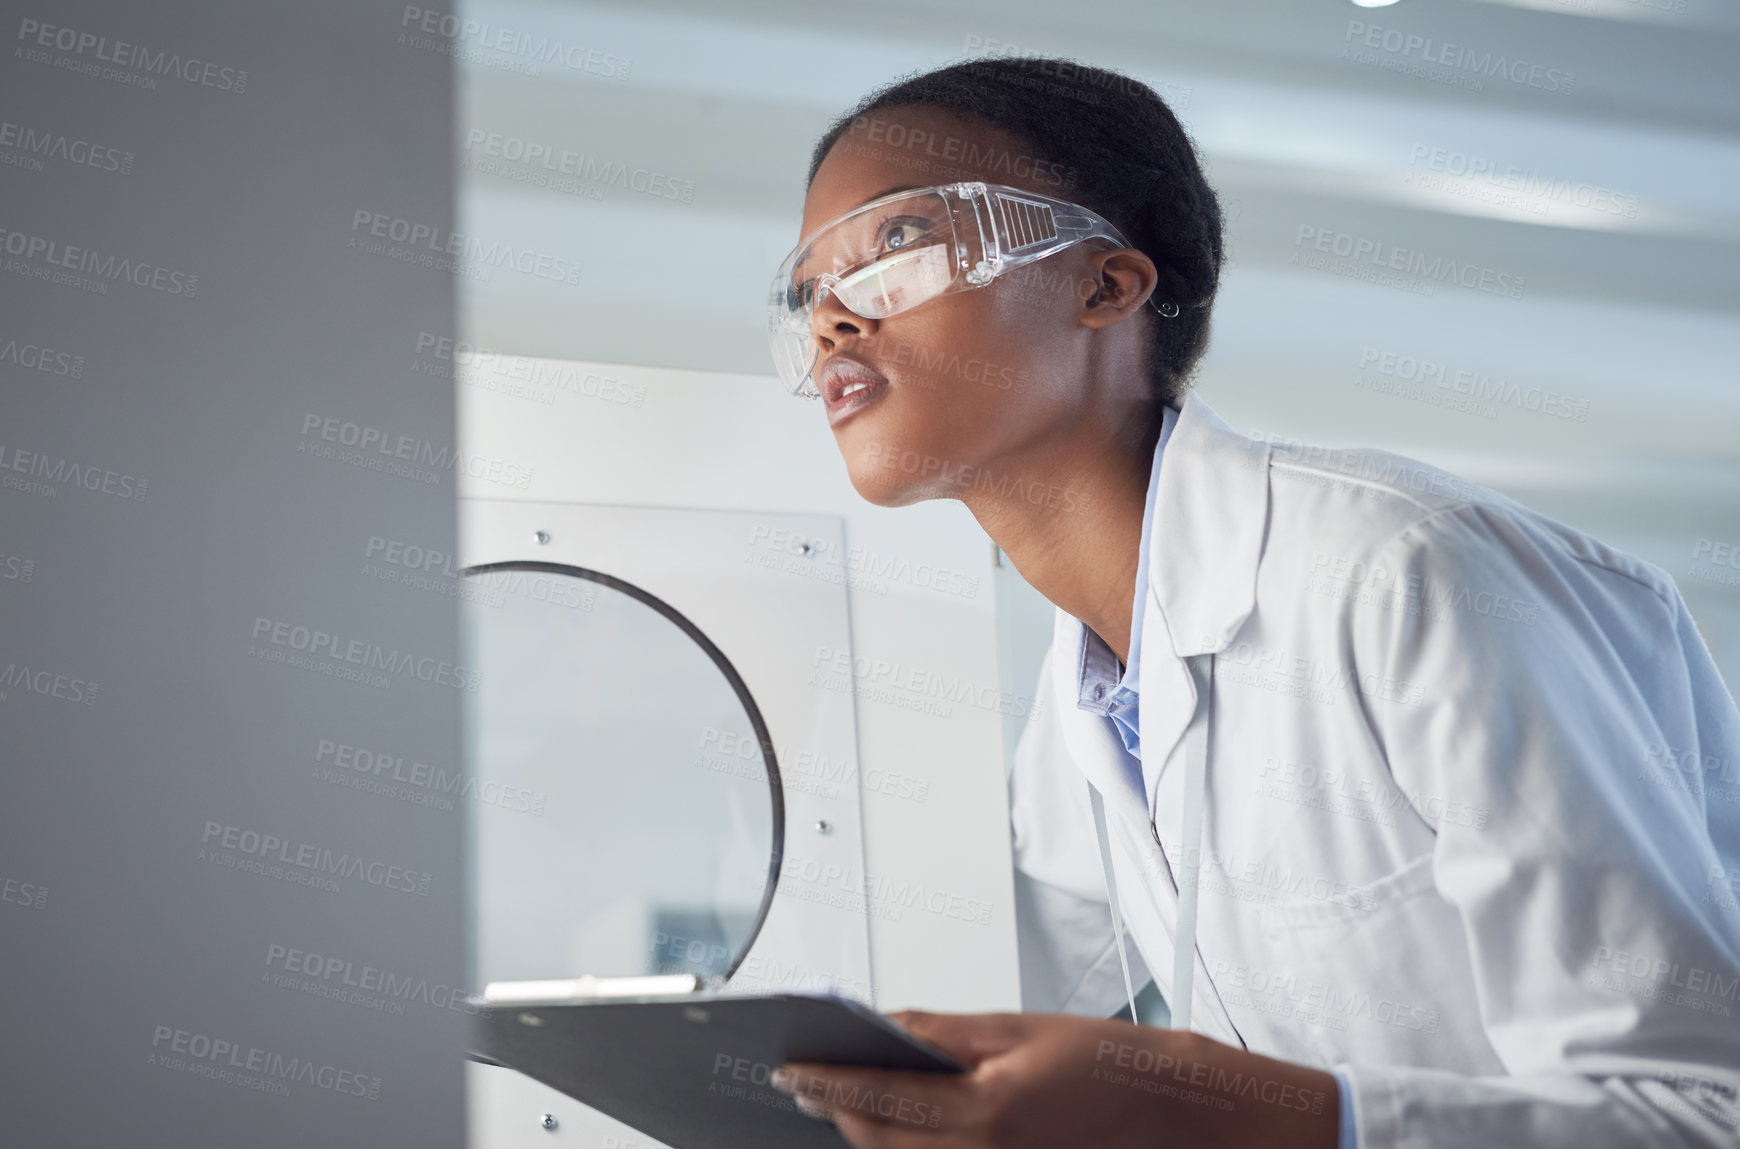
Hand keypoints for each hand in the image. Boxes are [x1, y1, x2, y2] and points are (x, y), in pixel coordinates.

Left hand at [771, 1010, 1338, 1148]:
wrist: (1165, 1110)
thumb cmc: (1103, 1061)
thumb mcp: (1016, 1028)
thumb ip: (941, 1032)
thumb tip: (885, 1023)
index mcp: (987, 1109)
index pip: (882, 1095)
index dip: (827, 1080)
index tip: (789, 1069)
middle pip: (880, 1139)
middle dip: (837, 1109)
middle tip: (800, 1079)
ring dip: (865, 1131)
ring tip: (831, 1097)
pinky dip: (901, 1148)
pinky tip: (889, 1122)